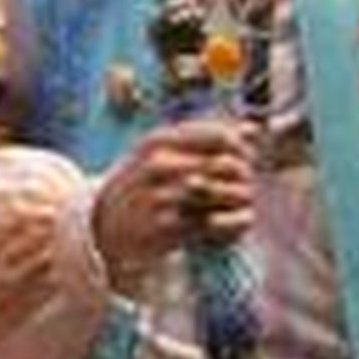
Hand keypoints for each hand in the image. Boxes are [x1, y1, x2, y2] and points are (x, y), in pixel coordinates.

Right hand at [92, 117, 254, 282]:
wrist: (105, 224)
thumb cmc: (142, 183)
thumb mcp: (162, 150)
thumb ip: (206, 136)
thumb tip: (254, 129)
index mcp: (157, 141)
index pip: (219, 136)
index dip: (241, 147)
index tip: (245, 156)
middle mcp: (157, 165)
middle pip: (225, 165)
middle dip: (243, 175)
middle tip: (245, 183)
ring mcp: (160, 198)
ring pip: (221, 194)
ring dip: (239, 200)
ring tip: (240, 202)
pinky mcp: (165, 229)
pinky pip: (213, 225)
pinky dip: (230, 225)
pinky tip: (229, 222)